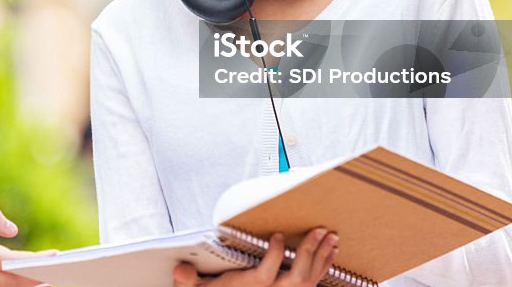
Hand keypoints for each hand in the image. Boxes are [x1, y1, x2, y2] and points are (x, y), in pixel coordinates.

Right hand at [173, 228, 338, 286]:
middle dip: (310, 252)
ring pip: (311, 279)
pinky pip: (315, 282)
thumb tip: (180, 269)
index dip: (276, 255)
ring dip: (323, 256)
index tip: (278, 236)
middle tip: (319, 230)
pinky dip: (325, 267)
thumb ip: (190, 280)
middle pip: (298, 276)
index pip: (267, 273)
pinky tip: (331, 253)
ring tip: (331, 237)